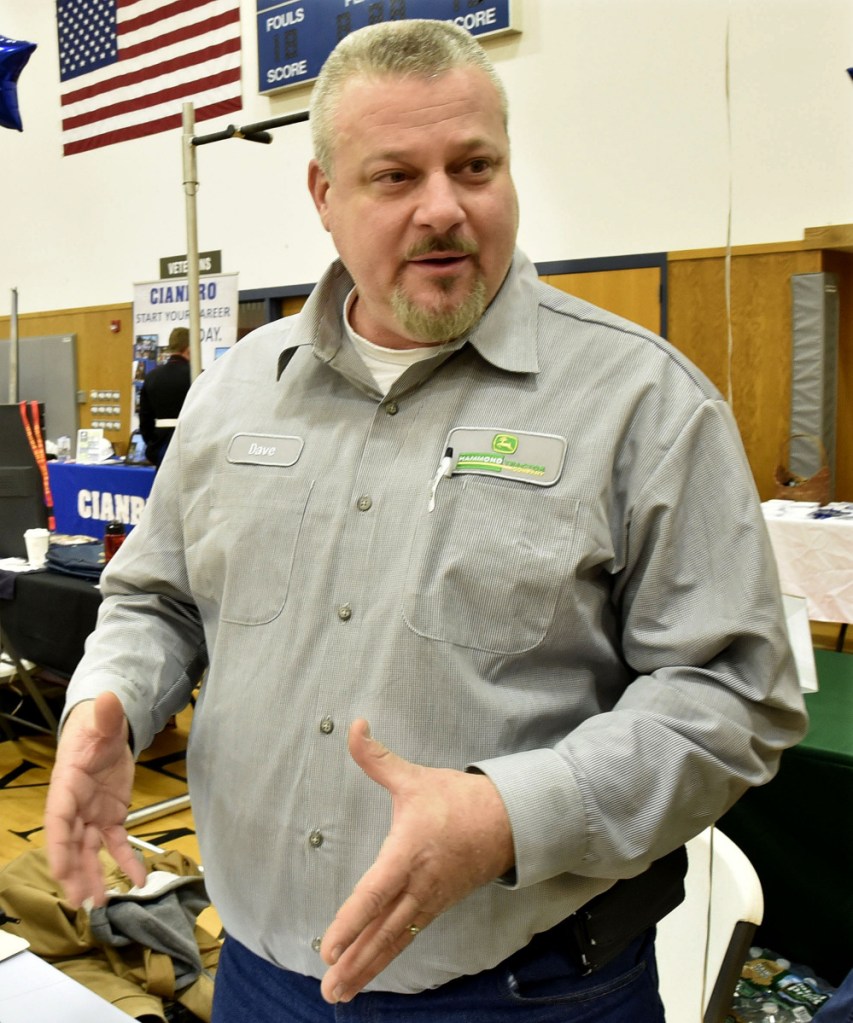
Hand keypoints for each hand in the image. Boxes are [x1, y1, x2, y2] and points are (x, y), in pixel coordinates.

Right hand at [44, 691, 146, 906]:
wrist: (106, 732)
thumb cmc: (97, 727)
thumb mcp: (104, 721)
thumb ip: (107, 715)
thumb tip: (108, 699)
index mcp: (67, 785)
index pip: (58, 820)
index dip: (58, 846)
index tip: (60, 871)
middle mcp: (75, 806)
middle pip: (71, 843)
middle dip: (74, 872)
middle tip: (80, 901)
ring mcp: (92, 815)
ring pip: (90, 851)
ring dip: (94, 876)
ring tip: (100, 904)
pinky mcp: (111, 818)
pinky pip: (117, 844)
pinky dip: (126, 862)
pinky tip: (136, 880)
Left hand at [319, 719, 513, 1003]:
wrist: (509, 820)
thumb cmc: (457, 799)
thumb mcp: (415, 777)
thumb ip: (377, 758)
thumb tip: (354, 726)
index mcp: (410, 852)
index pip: (376, 892)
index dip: (352, 920)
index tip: (328, 945)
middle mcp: (418, 884)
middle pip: (383, 930)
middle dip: (354, 960)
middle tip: (328, 988)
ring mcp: (429, 900)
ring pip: (393, 941)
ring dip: (366, 968)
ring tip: (339, 992)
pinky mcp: (435, 907)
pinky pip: (406, 937)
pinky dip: (385, 958)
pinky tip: (367, 973)